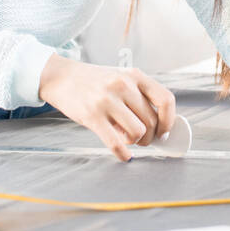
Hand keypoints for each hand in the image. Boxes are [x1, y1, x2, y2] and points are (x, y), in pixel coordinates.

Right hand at [39, 54, 176, 162]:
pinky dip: (123, 154)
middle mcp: (123, 85)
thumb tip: (157, 127)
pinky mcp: (92, 116)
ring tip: (127, 140)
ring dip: (136, 142)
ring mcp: (107, 100)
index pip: (165, 100)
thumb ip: (138, 96)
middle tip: (142, 140)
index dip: (169, 120)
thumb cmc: (93, 81)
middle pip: (151, 121)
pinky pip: (115, 142)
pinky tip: (124, 155)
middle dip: (150, 137)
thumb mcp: (120, 78)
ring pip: (137, 132)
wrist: (60, 77)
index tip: (164, 132)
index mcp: (134, 76)